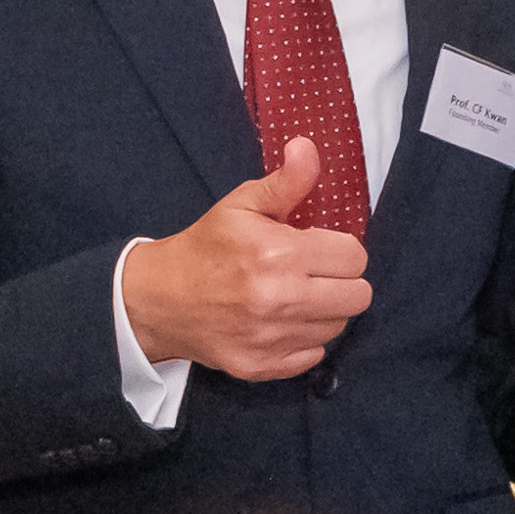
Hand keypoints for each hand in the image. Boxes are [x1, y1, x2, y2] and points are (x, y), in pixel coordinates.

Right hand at [115, 141, 372, 379]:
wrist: (156, 299)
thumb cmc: (205, 247)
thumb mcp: (241, 205)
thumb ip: (286, 182)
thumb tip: (309, 147)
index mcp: (278, 254)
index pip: (355, 257)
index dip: (339, 249)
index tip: (315, 247)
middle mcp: (279, 299)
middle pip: (358, 296)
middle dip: (340, 281)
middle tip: (312, 273)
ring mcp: (271, 337)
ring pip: (338, 326)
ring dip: (323, 310)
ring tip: (293, 295)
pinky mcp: (262, 365)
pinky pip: (314, 355)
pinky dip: (303, 340)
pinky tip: (280, 321)